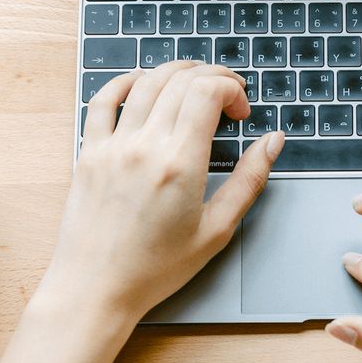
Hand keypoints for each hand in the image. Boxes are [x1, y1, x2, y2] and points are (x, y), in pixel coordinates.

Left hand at [42, 61, 282, 317]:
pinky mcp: (89, 152)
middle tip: (227, 96)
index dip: (232, 88)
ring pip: (146, 82)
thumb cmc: (156, 268)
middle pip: (181, 80)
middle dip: (212, 77)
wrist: (95, 290)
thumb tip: (273, 141)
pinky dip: (125, 81)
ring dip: (176, 72)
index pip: (207, 91)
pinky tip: (142, 82)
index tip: (241, 112)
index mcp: (180, 163)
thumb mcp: (217, 229)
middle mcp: (144, 146)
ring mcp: (112, 146)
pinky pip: (103, 100)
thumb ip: (249, 179)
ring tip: (194, 83)